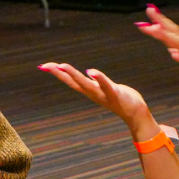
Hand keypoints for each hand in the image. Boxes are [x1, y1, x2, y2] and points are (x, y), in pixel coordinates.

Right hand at [38, 63, 153, 130]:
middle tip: (45, 65)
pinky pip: (106, 86)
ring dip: (73, 75)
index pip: (71, 81)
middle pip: (73, 82)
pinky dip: (99, 78)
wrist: (135, 113)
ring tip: (62, 65)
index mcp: (90, 90)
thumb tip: (86, 74)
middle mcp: (93, 93)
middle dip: (59, 73)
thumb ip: (95, 83)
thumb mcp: (104, 88)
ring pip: (85, 84)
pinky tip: (91, 71)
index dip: (57, 73)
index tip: (43, 66)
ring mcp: (103, 94)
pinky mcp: (115, 94)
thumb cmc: (121, 98)